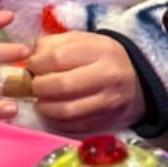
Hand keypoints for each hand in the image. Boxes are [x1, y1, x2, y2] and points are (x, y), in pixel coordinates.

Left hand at [26, 32, 145, 134]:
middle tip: (34, 86)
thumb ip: (55, 44)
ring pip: (66, 111)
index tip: (33, 66)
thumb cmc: (102, 57)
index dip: (37, 64)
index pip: (58, 57)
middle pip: (62, 86)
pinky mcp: (105, 122)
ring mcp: (107, 102)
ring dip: (45, 108)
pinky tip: (53, 112)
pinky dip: (56, 121)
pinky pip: (73, 126)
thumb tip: (30, 57)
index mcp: (99, 50)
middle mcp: (106, 76)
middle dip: (39, 87)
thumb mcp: (83, 40)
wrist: (137, 81)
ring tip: (41, 101)